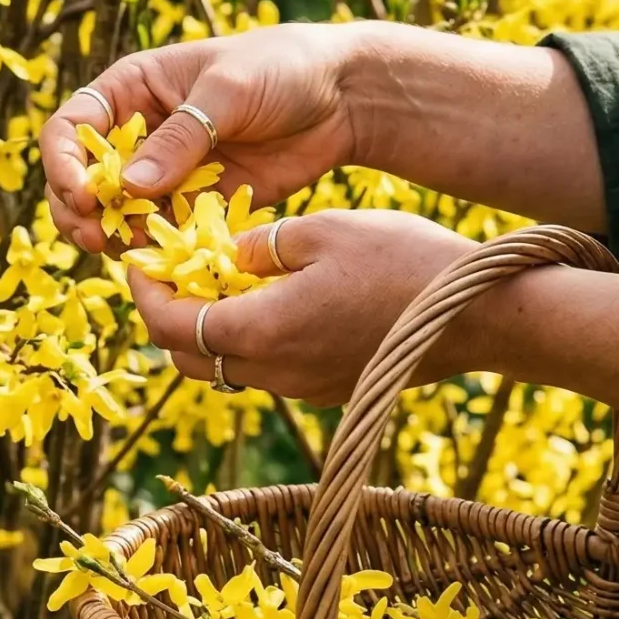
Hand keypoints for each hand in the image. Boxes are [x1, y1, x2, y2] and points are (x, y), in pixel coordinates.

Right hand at [42, 24, 366, 252]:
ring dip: (113, 236)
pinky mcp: (198, 203)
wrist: (344, 97)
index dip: (63, 162)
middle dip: (80, 210)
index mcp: (134, 88)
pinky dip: (157, 249)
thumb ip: (180, 138)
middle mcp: (141, 132)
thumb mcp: (228, 91)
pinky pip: (163, 232)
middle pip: (83, 179)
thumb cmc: (283, 68)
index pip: (73, 127)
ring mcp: (168, 172)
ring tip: (126, 251)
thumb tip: (128, 187)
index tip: (82, 193)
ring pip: (118, 213)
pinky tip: (164, 260)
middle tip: (94, 235)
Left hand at [129, 209, 484, 405]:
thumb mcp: (322, 229)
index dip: (144, 294)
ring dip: (209, 332)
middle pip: (190, 359)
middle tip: (171, 273)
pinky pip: (267, 372)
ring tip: (217, 283)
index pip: (171, 327)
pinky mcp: (330, 388)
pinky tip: (267, 302)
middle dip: (169, 317)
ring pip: (227, 370)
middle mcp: (276, 374)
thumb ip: (260, 244)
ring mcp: (305, 388)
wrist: (480, 314)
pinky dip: (249, 342)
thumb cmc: (404, 261)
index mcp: (262, 332)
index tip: (138, 261)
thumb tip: (226, 256)